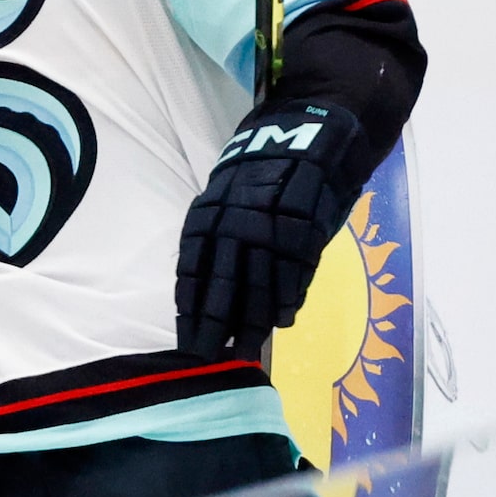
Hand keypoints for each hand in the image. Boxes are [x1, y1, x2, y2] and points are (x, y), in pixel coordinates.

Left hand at [176, 100, 365, 355]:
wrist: (307, 136)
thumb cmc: (261, 179)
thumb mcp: (227, 203)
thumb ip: (218, 246)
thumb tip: (207, 299)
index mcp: (208, 217)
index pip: (193, 273)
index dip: (190, 312)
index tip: (188, 346)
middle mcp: (234, 222)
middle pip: (222, 284)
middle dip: (216, 327)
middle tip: (212, 361)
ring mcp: (271, 224)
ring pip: (259, 283)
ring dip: (253, 322)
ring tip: (249, 352)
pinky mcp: (305, 226)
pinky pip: (294, 270)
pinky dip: (288, 298)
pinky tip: (283, 321)